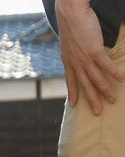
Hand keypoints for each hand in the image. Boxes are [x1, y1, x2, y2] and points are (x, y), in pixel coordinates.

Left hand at [56, 0, 124, 114]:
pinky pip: (106, 66)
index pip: (70, 81)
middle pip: (85, 85)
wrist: (71, 14)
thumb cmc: (72, 25)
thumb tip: (79, 56)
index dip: (73, 93)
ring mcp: (85, 58)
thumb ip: (74, 53)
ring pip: (96, 79)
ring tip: (112, 100)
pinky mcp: (94, 51)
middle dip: (91, 99)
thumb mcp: (69, 43)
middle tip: (97, 112)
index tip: (74, 105)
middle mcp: (75, 63)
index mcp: (68, 61)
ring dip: (105, 90)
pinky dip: (114, 73)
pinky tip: (121, 80)